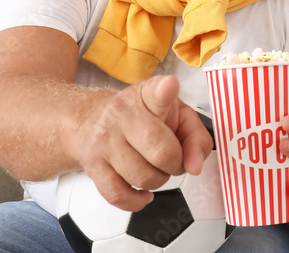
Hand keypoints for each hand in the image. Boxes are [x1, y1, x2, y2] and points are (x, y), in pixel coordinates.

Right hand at [74, 75, 211, 210]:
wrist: (92, 120)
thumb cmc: (143, 116)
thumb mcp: (177, 114)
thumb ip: (196, 136)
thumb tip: (195, 166)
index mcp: (148, 94)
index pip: (156, 93)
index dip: (165, 92)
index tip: (169, 88)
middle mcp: (122, 113)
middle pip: (161, 152)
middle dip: (176, 164)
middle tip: (174, 159)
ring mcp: (104, 140)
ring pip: (142, 178)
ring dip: (158, 180)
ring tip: (156, 168)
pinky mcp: (92, 164)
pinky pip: (117, 195)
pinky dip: (136, 201)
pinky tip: (144, 192)